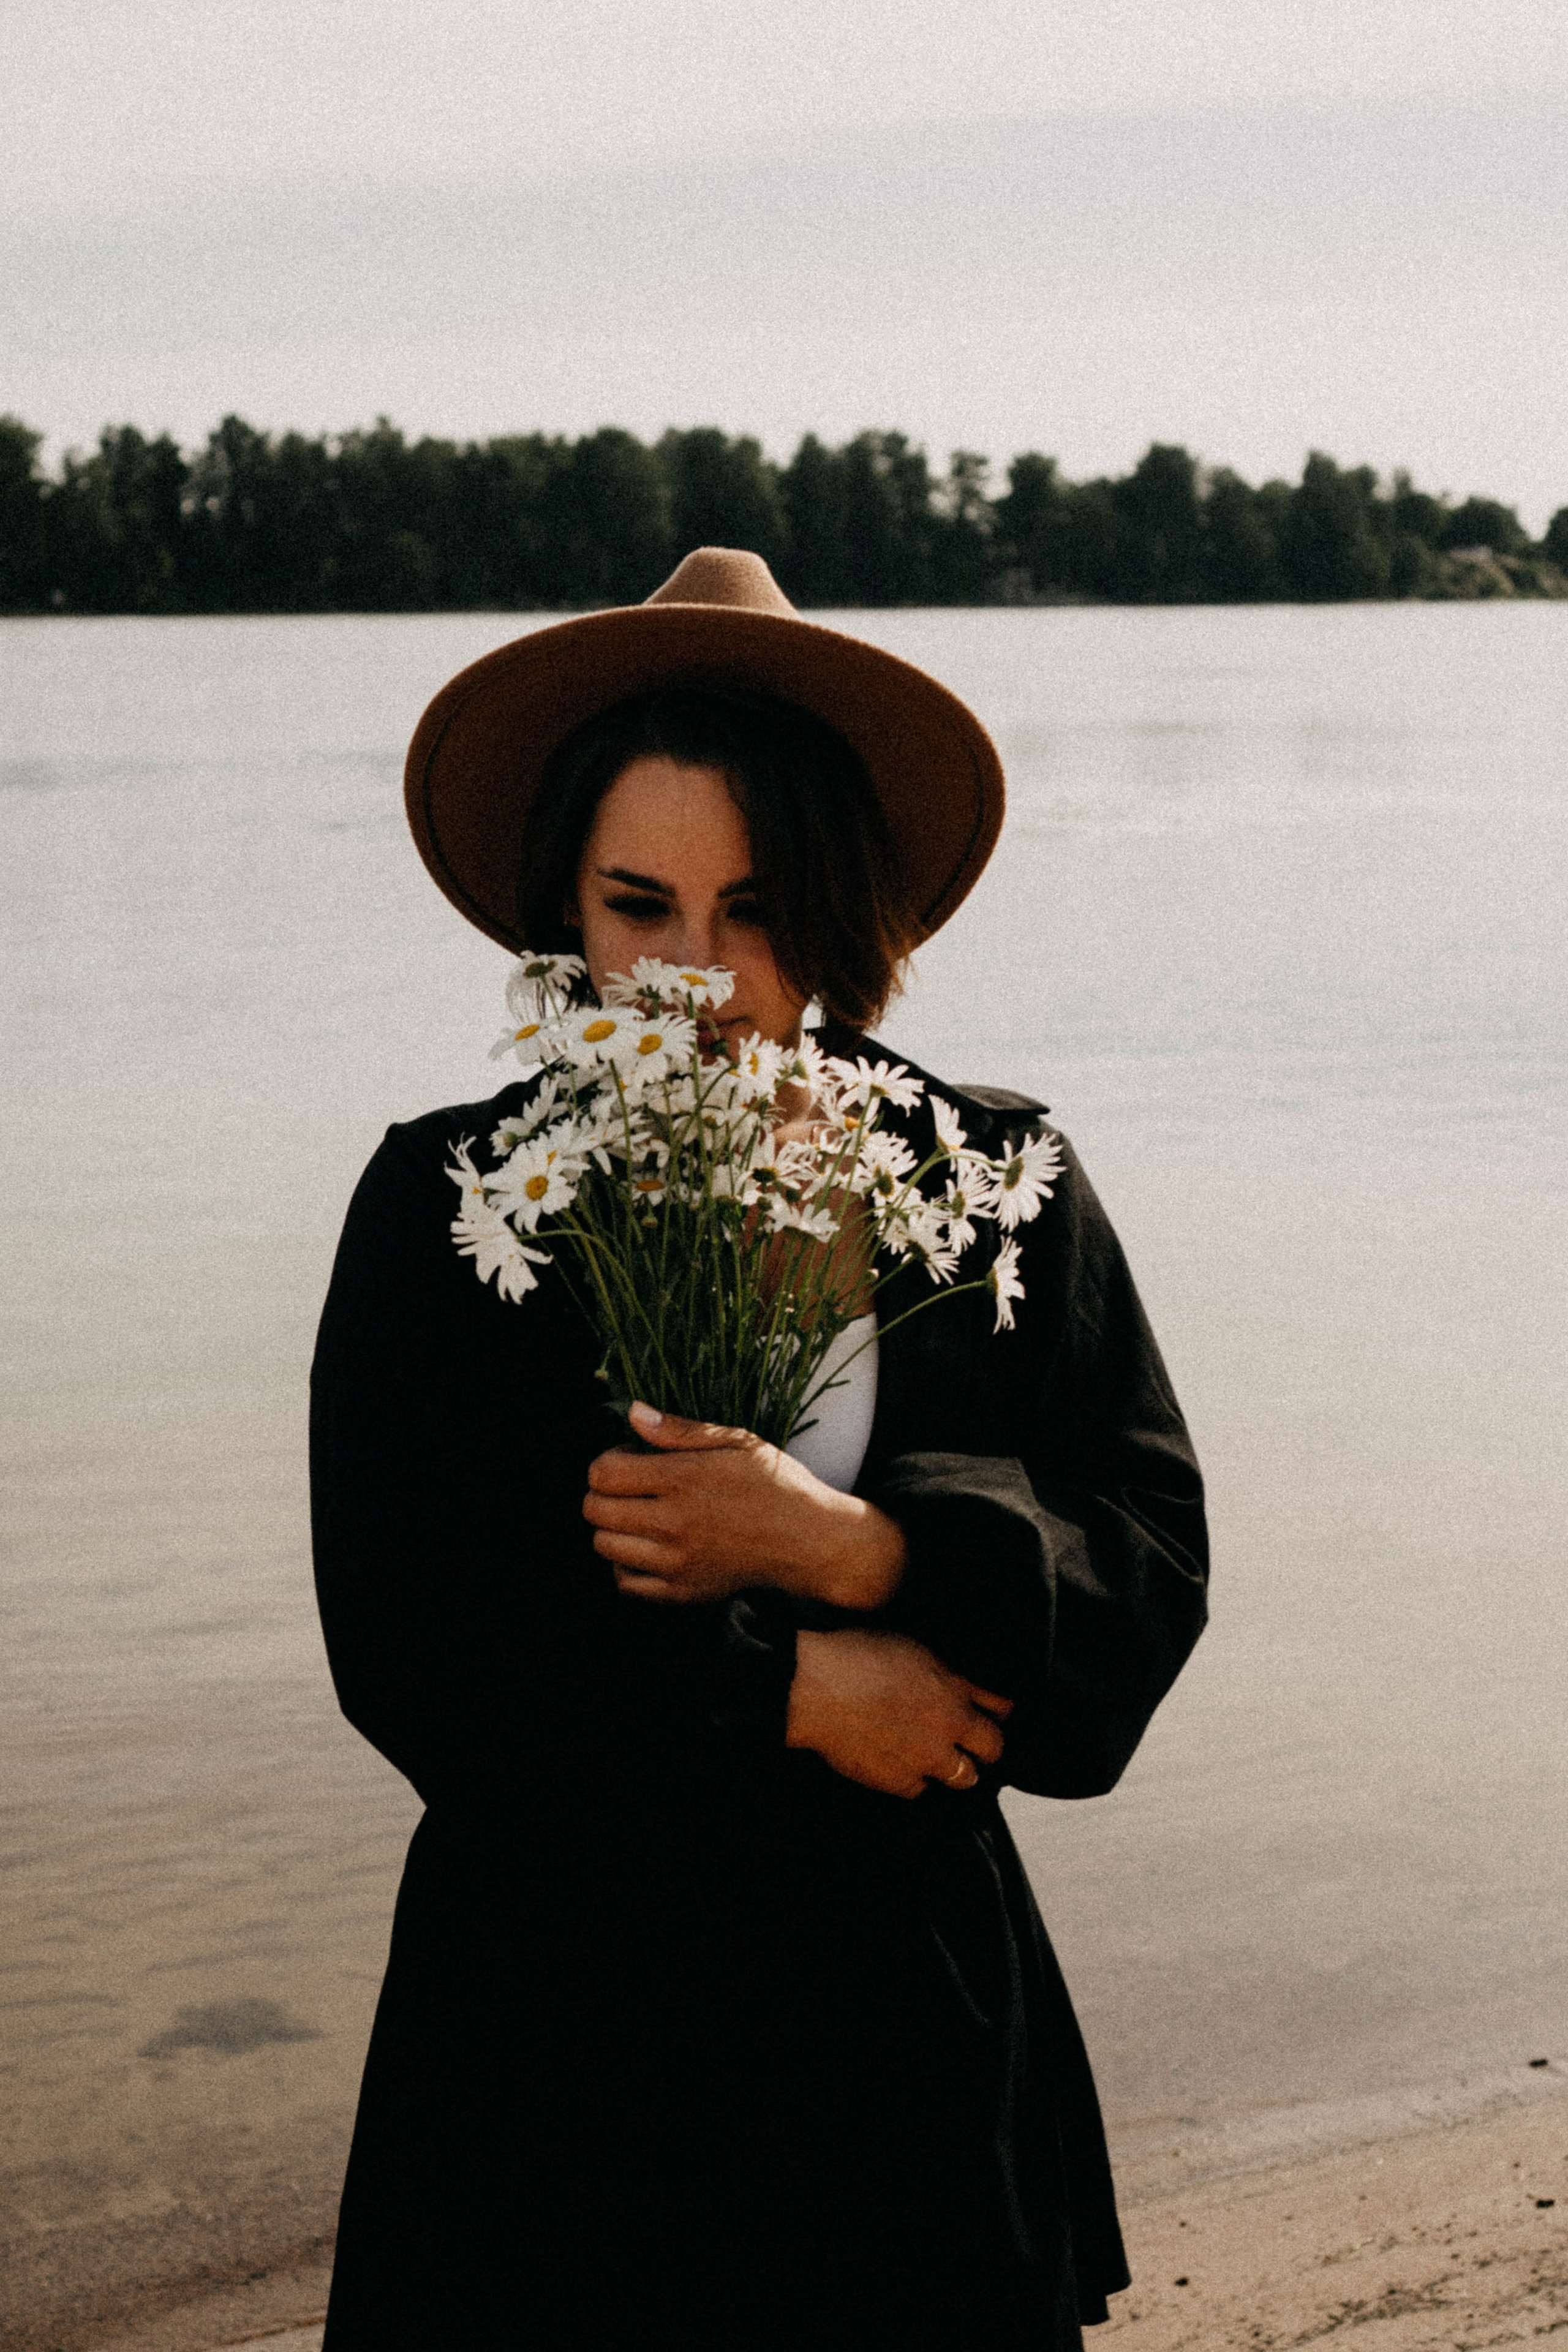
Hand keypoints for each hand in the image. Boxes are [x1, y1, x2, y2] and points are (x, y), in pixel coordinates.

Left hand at [582, 1401, 906, 1608]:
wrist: (810, 1540)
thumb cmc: (776, 1483)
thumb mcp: (736, 1441)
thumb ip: (679, 1430)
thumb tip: (632, 1412)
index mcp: (684, 1480)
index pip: (603, 1473)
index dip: (607, 1460)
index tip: (629, 1458)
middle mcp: (674, 1523)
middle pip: (595, 1510)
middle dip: (603, 1493)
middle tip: (631, 1487)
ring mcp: (677, 1563)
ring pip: (604, 1546)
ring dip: (612, 1528)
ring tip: (639, 1516)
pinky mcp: (684, 1592)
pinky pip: (625, 1584)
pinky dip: (625, 1566)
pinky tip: (647, 1548)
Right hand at [785, 1629, 1013, 1799]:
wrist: (814, 1687)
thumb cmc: (854, 1656)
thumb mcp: (912, 1647)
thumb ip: (945, 1672)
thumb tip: (962, 1683)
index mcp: (954, 1688)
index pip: (1002, 1708)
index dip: (1001, 1713)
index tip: (998, 1715)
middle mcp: (948, 1726)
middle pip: (993, 1749)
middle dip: (987, 1747)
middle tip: (977, 1745)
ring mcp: (925, 1758)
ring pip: (962, 1777)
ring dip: (956, 1769)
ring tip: (941, 1759)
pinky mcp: (898, 1781)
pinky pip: (921, 1790)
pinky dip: (916, 1780)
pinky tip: (904, 1766)